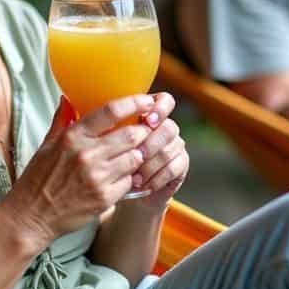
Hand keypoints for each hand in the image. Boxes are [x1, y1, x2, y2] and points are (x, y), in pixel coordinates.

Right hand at [3, 95, 155, 245]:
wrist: (31, 216)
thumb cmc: (37, 179)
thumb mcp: (46, 145)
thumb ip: (61, 120)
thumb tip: (67, 98)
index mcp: (73, 137)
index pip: (111, 111)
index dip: (135, 103)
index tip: (147, 101)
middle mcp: (87, 154)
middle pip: (131, 135)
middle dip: (142, 132)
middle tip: (144, 132)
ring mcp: (97, 177)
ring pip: (136, 158)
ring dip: (137, 155)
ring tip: (132, 156)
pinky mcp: (104, 198)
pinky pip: (130, 181)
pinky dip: (129, 178)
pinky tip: (121, 177)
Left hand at [120, 93, 188, 212]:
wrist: (122, 187)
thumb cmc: (110, 159)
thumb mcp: (107, 142)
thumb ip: (112, 130)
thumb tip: (109, 125)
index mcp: (150, 113)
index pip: (165, 101)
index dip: (160, 108)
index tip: (147, 120)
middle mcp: (166, 126)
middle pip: (169, 127)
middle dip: (151, 143)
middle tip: (136, 156)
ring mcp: (176, 144)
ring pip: (171, 148)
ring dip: (151, 164)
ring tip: (134, 178)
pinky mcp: (181, 164)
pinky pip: (174, 168)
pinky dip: (157, 178)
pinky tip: (144, 186)